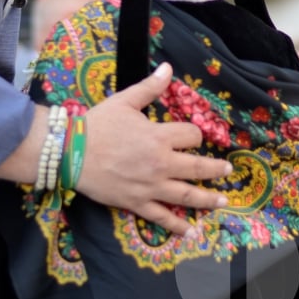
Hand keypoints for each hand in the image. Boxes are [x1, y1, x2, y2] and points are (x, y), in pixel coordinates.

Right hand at [78, 63, 228, 235]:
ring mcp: (150, 187)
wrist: (70, 152)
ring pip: (187, 196)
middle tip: (228, 171)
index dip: (195, 135)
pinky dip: (177, 226)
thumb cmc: (97, 125)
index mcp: (159, 137)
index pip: (192, 136)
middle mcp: (160, 164)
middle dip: (216, 170)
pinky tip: (190, 231)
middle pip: (199, 168)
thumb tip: (168, 67)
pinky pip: (161, 217)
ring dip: (208, 200)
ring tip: (223, 202)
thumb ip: (150, 87)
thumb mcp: (125, 101)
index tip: (193, 137)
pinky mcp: (137, 203)